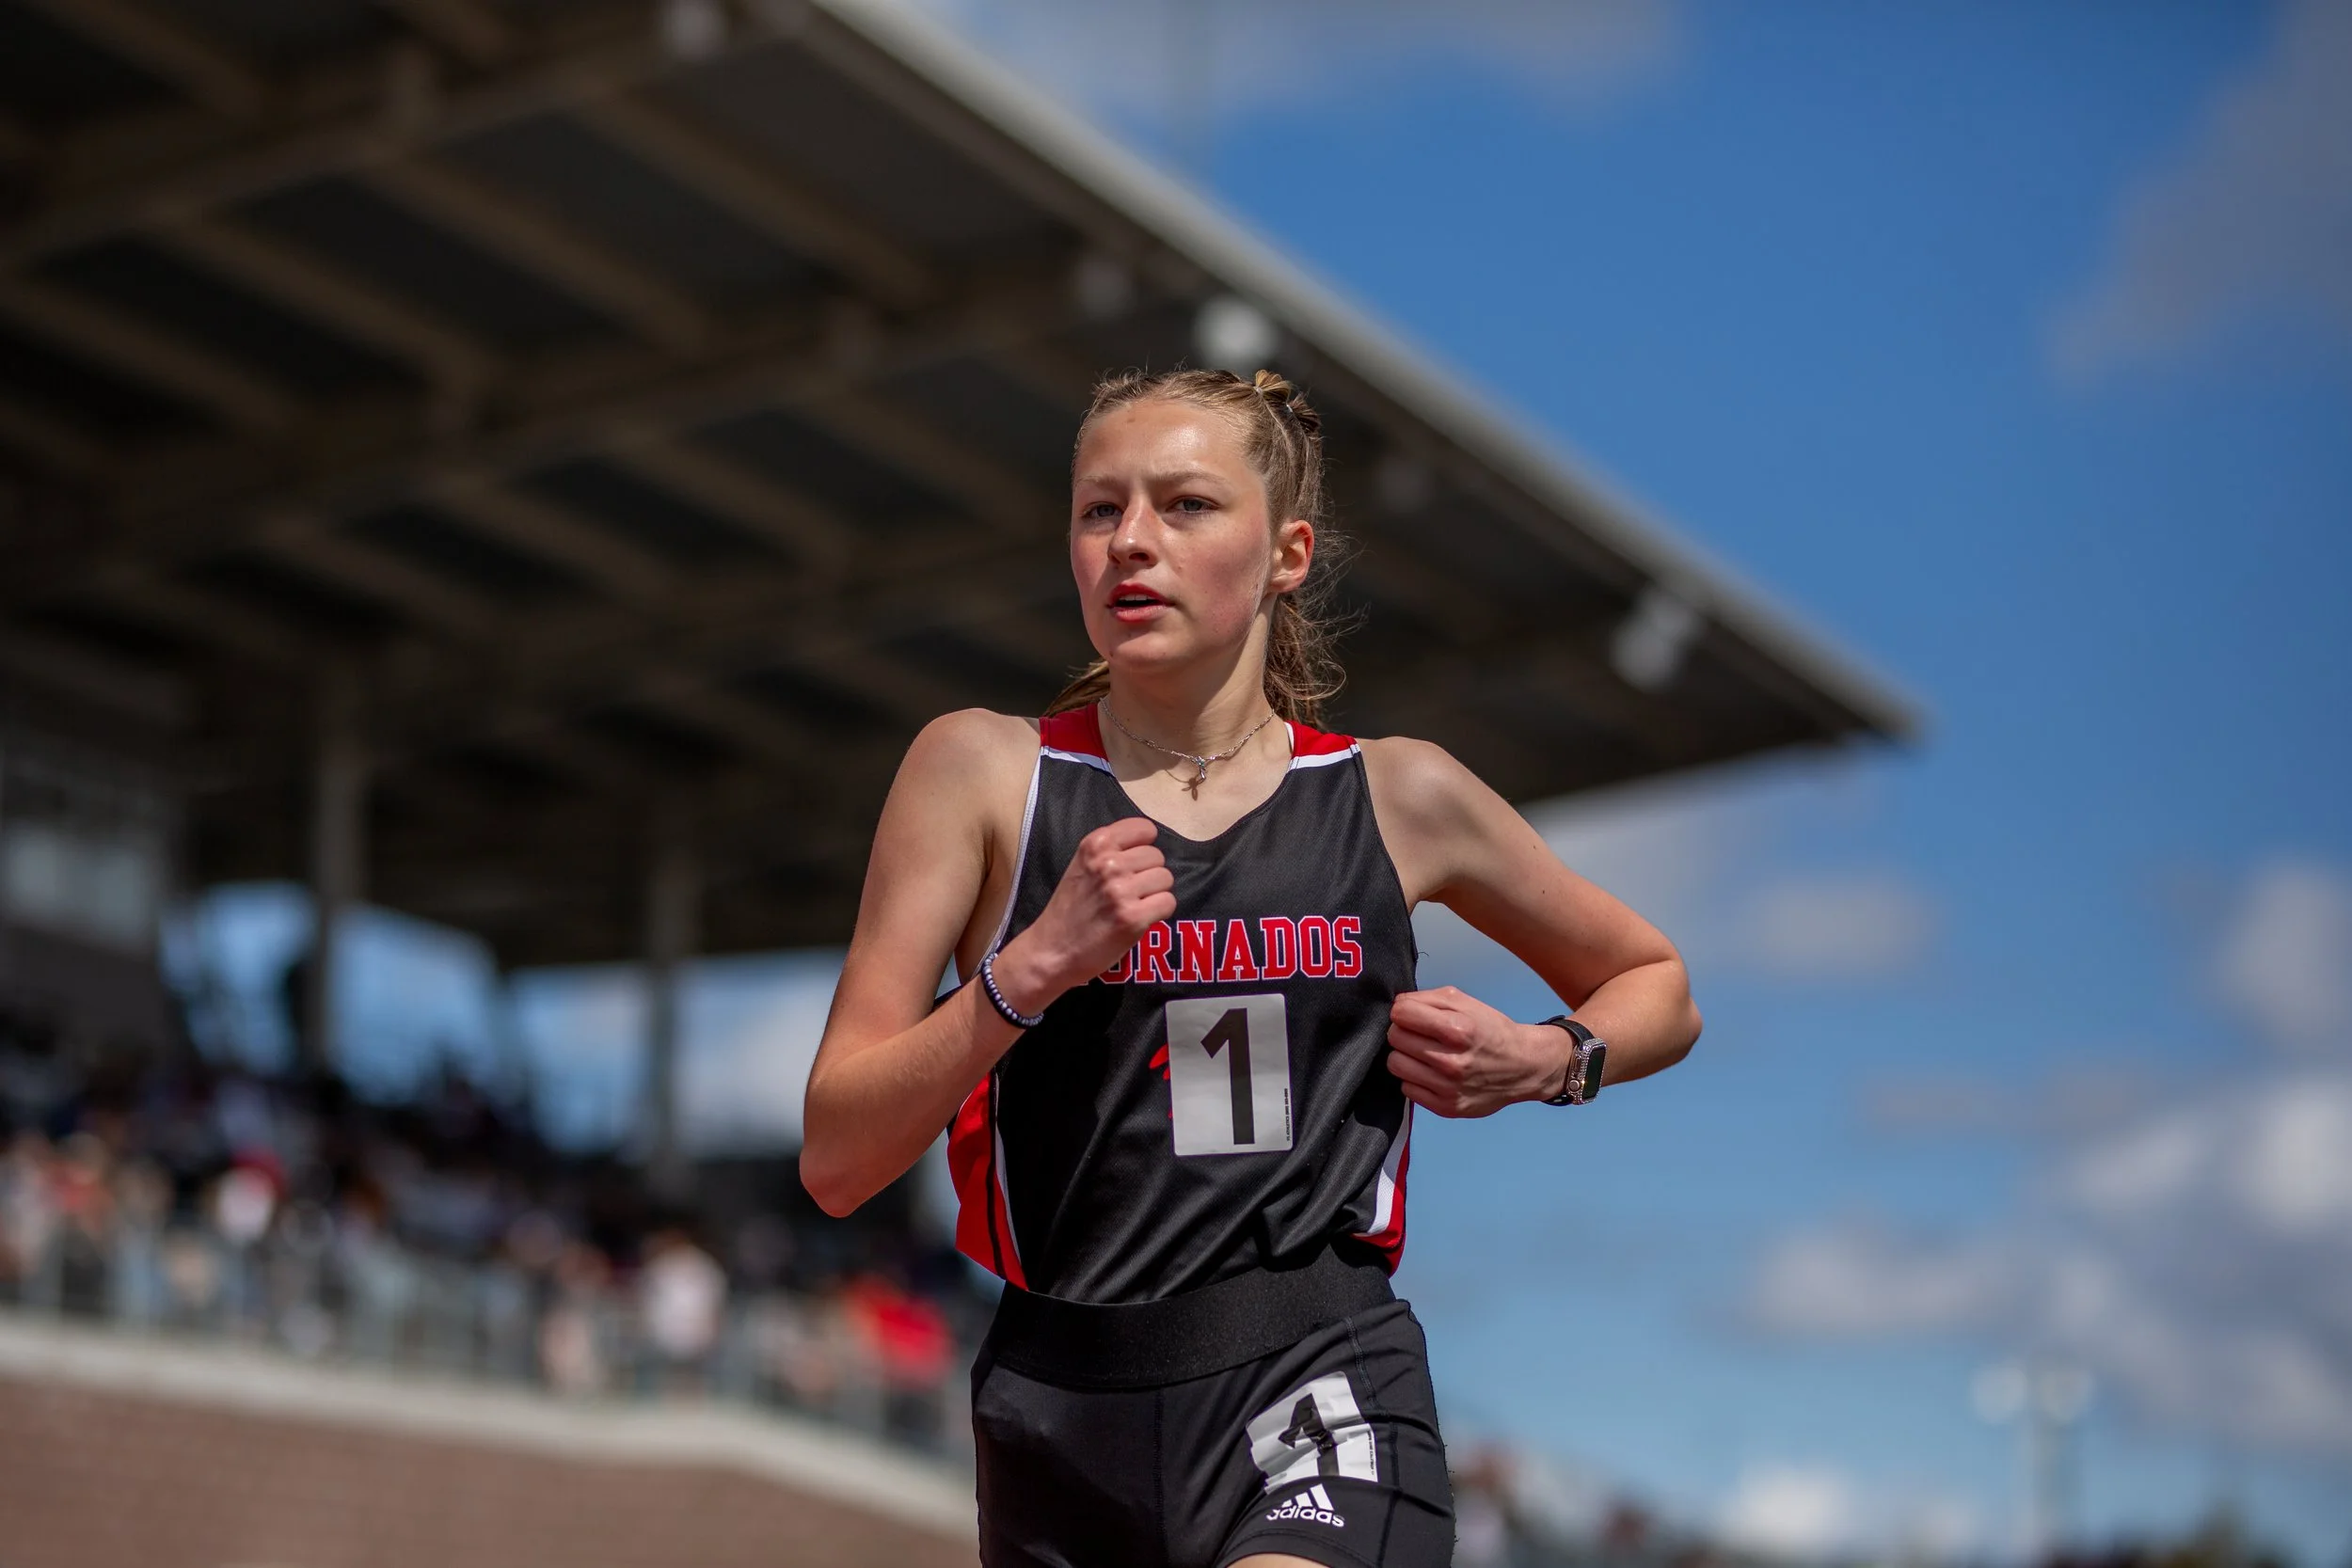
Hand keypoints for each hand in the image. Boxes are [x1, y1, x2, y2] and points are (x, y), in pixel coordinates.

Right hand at [993, 817, 1175, 1012]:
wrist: (1053, 950)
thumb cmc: (1070, 908)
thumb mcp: (1081, 865)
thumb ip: (1111, 851)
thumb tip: (1148, 845)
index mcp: (1095, 844)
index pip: (1145, 829)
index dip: (1143, 848)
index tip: (1133, 864)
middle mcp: (1108, 863)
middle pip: (1157, 856)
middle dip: (1148, 874)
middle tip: (1129, 892)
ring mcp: (1121, 890)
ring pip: (1165, 879)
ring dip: (1155, 893)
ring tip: (1134, 905)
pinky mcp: (1133, 917)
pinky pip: (1168, 902)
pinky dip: (1159, 912)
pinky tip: (1140, 919)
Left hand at [1385, 987, 1566, 1116]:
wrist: (1524, 1067)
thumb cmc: (1492, 1032)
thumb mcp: (1466, 1003)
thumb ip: (1428, 999)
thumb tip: (1398, 1007)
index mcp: (1458, 1029)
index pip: (1401, 1014)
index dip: (1403, 1011)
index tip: (1413, 1016)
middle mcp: (1451, 1061)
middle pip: (1395, 1038)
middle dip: (1404, 1032)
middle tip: (1422, 1035)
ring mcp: (1448, 1087)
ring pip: (1395, 1064)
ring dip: (1405, 1056)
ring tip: (1423, 1054)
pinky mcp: (1446, 1108)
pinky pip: (1407, 1089)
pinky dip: (1415, 1079)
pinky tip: (1431, 1073)